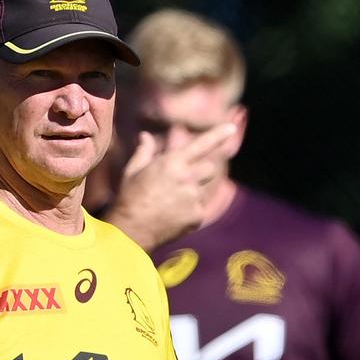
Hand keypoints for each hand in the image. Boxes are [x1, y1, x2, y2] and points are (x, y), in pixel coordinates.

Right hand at [103, 123, 235, 249]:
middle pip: (210, 168)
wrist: (131, 231)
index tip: (231, 128)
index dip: (217, 135)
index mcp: (172, 163)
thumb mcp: (132, 171)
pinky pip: (200, 209)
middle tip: (182, 181)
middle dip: (200, 171)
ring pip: (204, 190)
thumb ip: (144, 151)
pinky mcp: (197, 216)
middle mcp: (187, 178)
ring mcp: (194, 198)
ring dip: (193, 193)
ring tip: (170, 203)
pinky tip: (172, 216)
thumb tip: (145, 135)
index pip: (201, 145)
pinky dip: (189, 211)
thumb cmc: (129, 197)